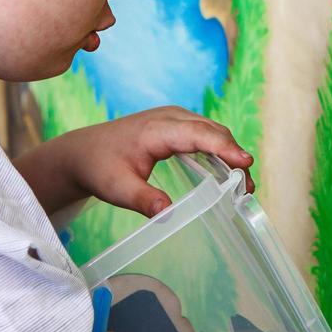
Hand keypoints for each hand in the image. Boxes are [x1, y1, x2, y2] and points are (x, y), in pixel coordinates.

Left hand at [13, 107, 253, 217]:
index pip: (199, 134)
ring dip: (231, 153)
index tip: (245, 162)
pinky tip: (228, 171)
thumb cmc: (100, 168)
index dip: (224, 147)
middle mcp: (170, 117)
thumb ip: (143, 200)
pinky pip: (205, 133)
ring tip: (243, 185)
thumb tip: (168, 213)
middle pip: (213, 131)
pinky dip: (221, 150)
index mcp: (156, 129)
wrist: (83, 152)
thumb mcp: (117, 189)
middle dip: (235, 156)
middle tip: (248, 189)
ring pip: (212, 131)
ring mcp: (174, 118)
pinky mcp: (176, 125)